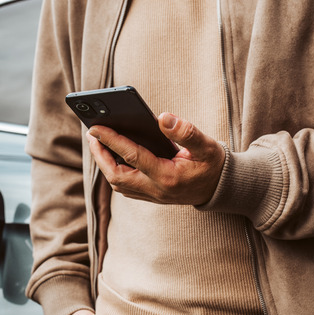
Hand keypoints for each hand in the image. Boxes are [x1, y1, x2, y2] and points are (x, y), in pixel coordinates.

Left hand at [86, 112, 224, 204]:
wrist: (222, 189)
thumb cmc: (213, 165)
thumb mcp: (207, 145)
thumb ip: (186, 132)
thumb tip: (162, 117)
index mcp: (168, 176)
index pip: (132, 156)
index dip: (111, 140)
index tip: (95, 127)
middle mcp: (157, 190)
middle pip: (117, 176)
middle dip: (100, 155)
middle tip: (92, 134)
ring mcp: (153, 196)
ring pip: (118, 184)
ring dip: (105, 164)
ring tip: (98, 142)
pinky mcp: (151, 197)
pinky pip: (125, 187)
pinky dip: (114, 171)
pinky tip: (112, 155)